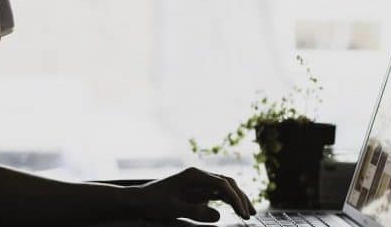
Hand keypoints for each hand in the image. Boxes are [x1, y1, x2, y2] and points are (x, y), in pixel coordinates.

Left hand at [134, 167, 254, 222]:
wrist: (140, 200)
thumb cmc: (154, 202)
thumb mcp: (174, 208)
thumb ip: (196, 211)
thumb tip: (218, 215)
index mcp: (193, 175)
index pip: (221, 183)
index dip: (235, 198)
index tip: (242, 212)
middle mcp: (198, 176)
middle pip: (227, 183)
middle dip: (240, 197)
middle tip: (250, 214)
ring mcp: (199, 182)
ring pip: (225, 188)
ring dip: (237, 198)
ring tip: (249, 213)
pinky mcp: (197, 190)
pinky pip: (217, 194)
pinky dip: (228, 201)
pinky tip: (236, 210)